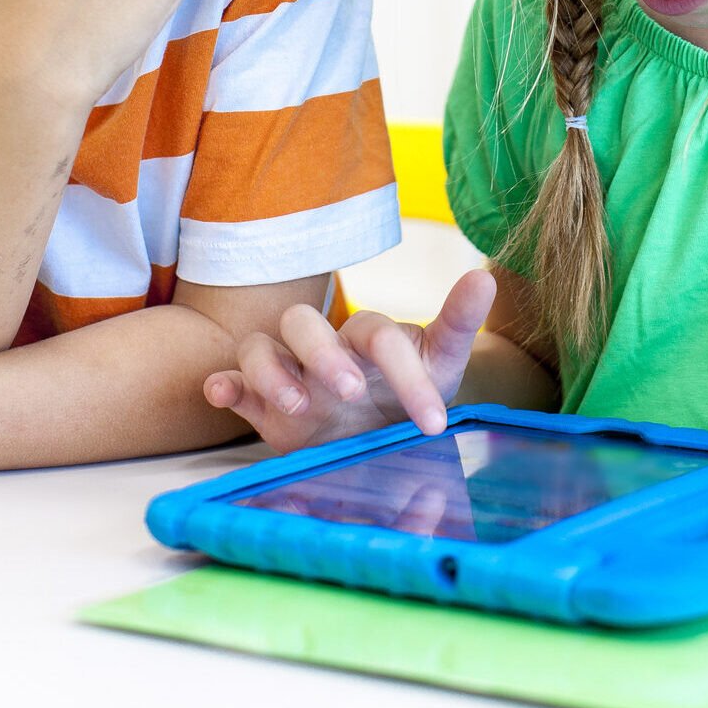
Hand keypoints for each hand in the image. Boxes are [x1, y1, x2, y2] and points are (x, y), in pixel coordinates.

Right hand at [205, 269, 497, 452]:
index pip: (380, 336)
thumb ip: (459, 323)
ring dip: (271, 371)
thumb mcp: (441, 362)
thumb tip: (485, 278)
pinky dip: (223, 384)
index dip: (406, 374)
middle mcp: (321, 347)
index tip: (434, 421)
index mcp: (366, 335)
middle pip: (303, 322)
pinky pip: (232, 382)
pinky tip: (222, 393)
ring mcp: (288, 372)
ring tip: (297, 405)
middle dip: (322, 353)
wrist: (379, 429)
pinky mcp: (260, 404)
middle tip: (351, 391)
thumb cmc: (407, 390)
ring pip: (260, 347)